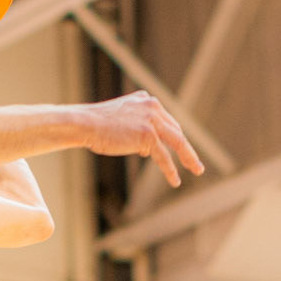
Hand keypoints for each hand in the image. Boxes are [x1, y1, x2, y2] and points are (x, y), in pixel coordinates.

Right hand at [84, 92, 203, 187]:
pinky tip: (175, 180)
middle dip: (186, 147)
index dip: (173, 135)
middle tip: (194, 161)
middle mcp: (152, 106)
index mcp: (145, 100)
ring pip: (177, 142)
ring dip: (188, 158)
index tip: (181, 147)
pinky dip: (170, 169)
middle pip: (176, 130)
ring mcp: (151, 120)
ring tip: (196, 170)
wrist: (84, 123)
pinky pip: (164, 156)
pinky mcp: (148, 135)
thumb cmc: (95, 125)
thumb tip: (146, 149)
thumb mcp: (120, 119)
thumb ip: (136, 128)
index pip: (166, 120)